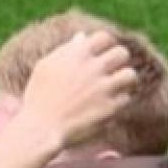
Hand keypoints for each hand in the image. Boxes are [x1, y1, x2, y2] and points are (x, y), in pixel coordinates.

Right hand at [16, 31, 136, 149]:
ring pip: (130, 75)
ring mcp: (102, 88)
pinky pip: (125, 98)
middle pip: (121, 54)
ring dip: (124, 80)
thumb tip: (83, 37)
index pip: (104, 38)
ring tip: (116, 86)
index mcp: (76, 55)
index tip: (100, 54)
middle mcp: (92, 68)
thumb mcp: (45, 68)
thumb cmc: (38, 98)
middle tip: (110, 71)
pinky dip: (117, 102)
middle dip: (117, 61)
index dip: (104, 46)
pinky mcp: (109, 108)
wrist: (39, 129)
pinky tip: (106, 105)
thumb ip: (65, 51)